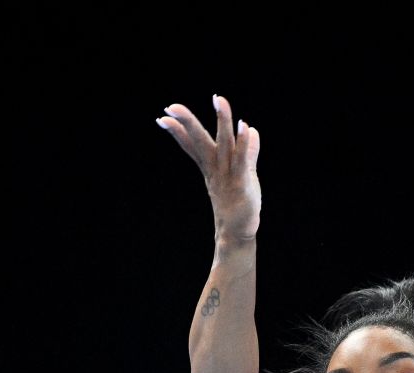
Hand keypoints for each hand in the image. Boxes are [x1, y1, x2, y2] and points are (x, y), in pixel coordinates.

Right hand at [156, 94, 260, 241]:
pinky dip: (244, 142)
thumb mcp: (241, 173)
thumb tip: (251, 129)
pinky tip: (246, 126)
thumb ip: (247, 150)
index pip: (191, 145)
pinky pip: (242, 159)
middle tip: (170, 107)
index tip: (161, 117)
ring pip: (224, 143)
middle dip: (187, 122)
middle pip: (200, 141)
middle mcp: (216, 168)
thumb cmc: (237, 203)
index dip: (178, 132)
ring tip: (218, 99)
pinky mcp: (242, 182)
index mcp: (210, 166)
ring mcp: (228, 174)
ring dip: (222, 120)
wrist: (238, 232)